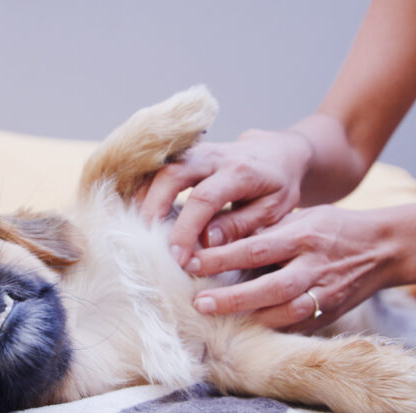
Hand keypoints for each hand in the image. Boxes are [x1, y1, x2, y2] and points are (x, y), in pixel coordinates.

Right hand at [137, 129, 314, 266]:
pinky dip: (144, 191)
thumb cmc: (277, 186)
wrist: (278, 151)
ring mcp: (195, 151)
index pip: (204, 199)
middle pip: (172, 175)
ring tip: (137, 231)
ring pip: (159, 169)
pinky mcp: (184, 154)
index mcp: (241, 172)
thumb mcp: (271, 210)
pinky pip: (156, 169)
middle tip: (146, 244)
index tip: (177, 258)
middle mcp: (214, 155)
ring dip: (144, 199)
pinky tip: (139, 215)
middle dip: (154, 209)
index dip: (186, 229)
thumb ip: (239, 225)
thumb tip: (206, 243)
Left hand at [187, 205, 394, 331]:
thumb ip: (266, 230)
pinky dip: (273, 330)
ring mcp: (325, 292)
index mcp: (303, 235)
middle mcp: (314, 265)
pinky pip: (299, 325)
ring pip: (286, 311)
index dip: (222, 257)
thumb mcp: (301, 217)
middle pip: (270, 286)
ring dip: (251, 318)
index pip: (256, 248)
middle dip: (232, 297)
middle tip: (199, 303)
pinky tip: (247, 333)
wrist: (385, 248)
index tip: (192, 263)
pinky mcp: (330, 312)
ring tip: (217, 322)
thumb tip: (216, 238)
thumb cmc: (332, 228)